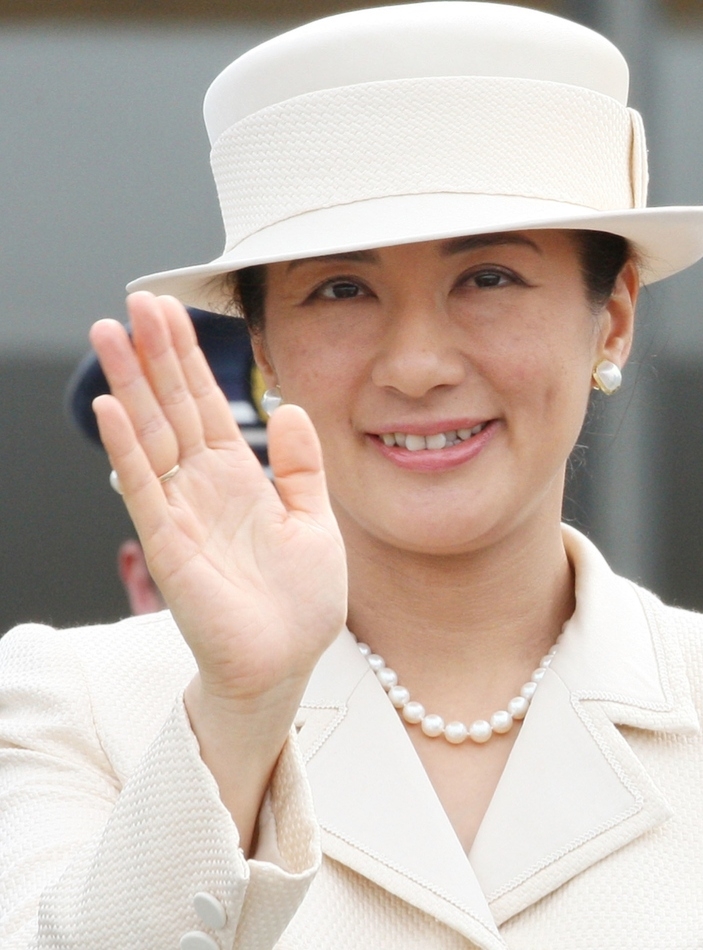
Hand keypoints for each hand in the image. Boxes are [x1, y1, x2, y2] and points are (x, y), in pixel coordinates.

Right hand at [90, 293, 347, 705]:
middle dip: (155, 355)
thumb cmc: (299, 601)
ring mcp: (182, 514)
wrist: (286, 663)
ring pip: (151, 437)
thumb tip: (288, 406)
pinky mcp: (172, 548)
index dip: (188, 358)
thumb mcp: (314, 520)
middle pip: (172, 408)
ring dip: (131, 386)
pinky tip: (112, 409)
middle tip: (135, 301)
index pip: (206, 405)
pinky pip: (146, 490)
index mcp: (238, 479)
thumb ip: (302, 466)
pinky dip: (128, 449)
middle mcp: (203, 488)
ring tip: (110, 333)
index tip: (170, 311)